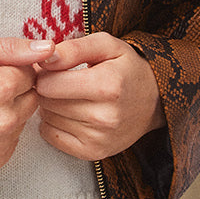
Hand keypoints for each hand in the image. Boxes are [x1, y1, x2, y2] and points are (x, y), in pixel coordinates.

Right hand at [0, 36, 49, 172]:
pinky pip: (9, 143)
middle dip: (12, 91)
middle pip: (31, 98)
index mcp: (0, 86)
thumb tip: (48, 48)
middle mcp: (4, 119)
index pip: (32, 73)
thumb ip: (9, 48)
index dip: (10, 69)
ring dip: (6, 113)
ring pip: (21, 121)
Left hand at [33, 33, 163, 160]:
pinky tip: (70, 114)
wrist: (155, 101)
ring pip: (47, 118)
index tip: (55, 69)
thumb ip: (74, 48)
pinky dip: (54, 124)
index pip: (48, 84)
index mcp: (107, 85)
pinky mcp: (93, 152)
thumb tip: (44, 58)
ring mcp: (99, 138)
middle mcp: (104, 116)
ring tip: (72, 97)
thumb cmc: (127, 69)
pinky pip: (50, 136)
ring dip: (52, 106)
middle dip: (48, 88)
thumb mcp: (106, 46)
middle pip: (46, 101)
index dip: (46, 72)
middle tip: (64, 82)